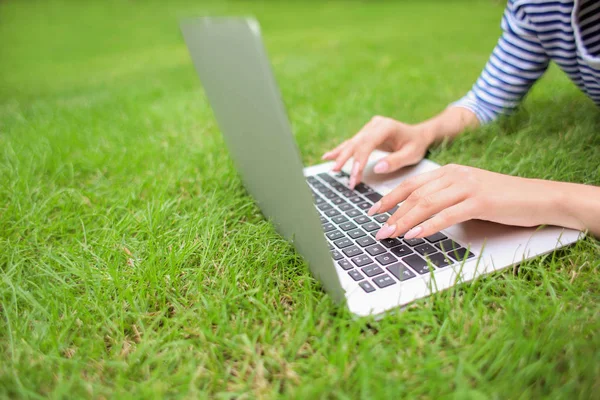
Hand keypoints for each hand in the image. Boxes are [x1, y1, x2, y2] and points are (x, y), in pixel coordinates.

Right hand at [321, 115, 433, 188]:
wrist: (419, 134)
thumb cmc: (416, 145)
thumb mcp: (411, 155)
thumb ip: (395, 161)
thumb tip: (376, 168)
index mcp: (386, 127)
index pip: (368, 144)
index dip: (359, 159)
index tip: (354, 175)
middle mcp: (375, 125)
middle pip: (356, 143)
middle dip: (346, 159)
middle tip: (337, 173)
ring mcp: (369, 127)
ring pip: (352, 143)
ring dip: (341, 156)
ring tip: (331, 167)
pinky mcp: (366, 133)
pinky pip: (352, 143)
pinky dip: (341, 151)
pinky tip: (328, 156)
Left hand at [367, 164, 562, 239]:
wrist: (538, 198)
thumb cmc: (502, 200)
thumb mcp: (468, 193)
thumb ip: (445, 198)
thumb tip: (417, 216)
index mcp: (449, 171)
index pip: (411, 184)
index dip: (390, 198)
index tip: (374, 211)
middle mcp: (455, 175)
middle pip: (414, 194)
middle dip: (392, 213)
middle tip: (378, 231)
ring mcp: (467, 186)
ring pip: (426, 203)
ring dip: (404, 221)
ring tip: (390, 235)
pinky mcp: (479, 201)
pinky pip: (447, 214)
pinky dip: (427, 226)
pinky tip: (414, 235)